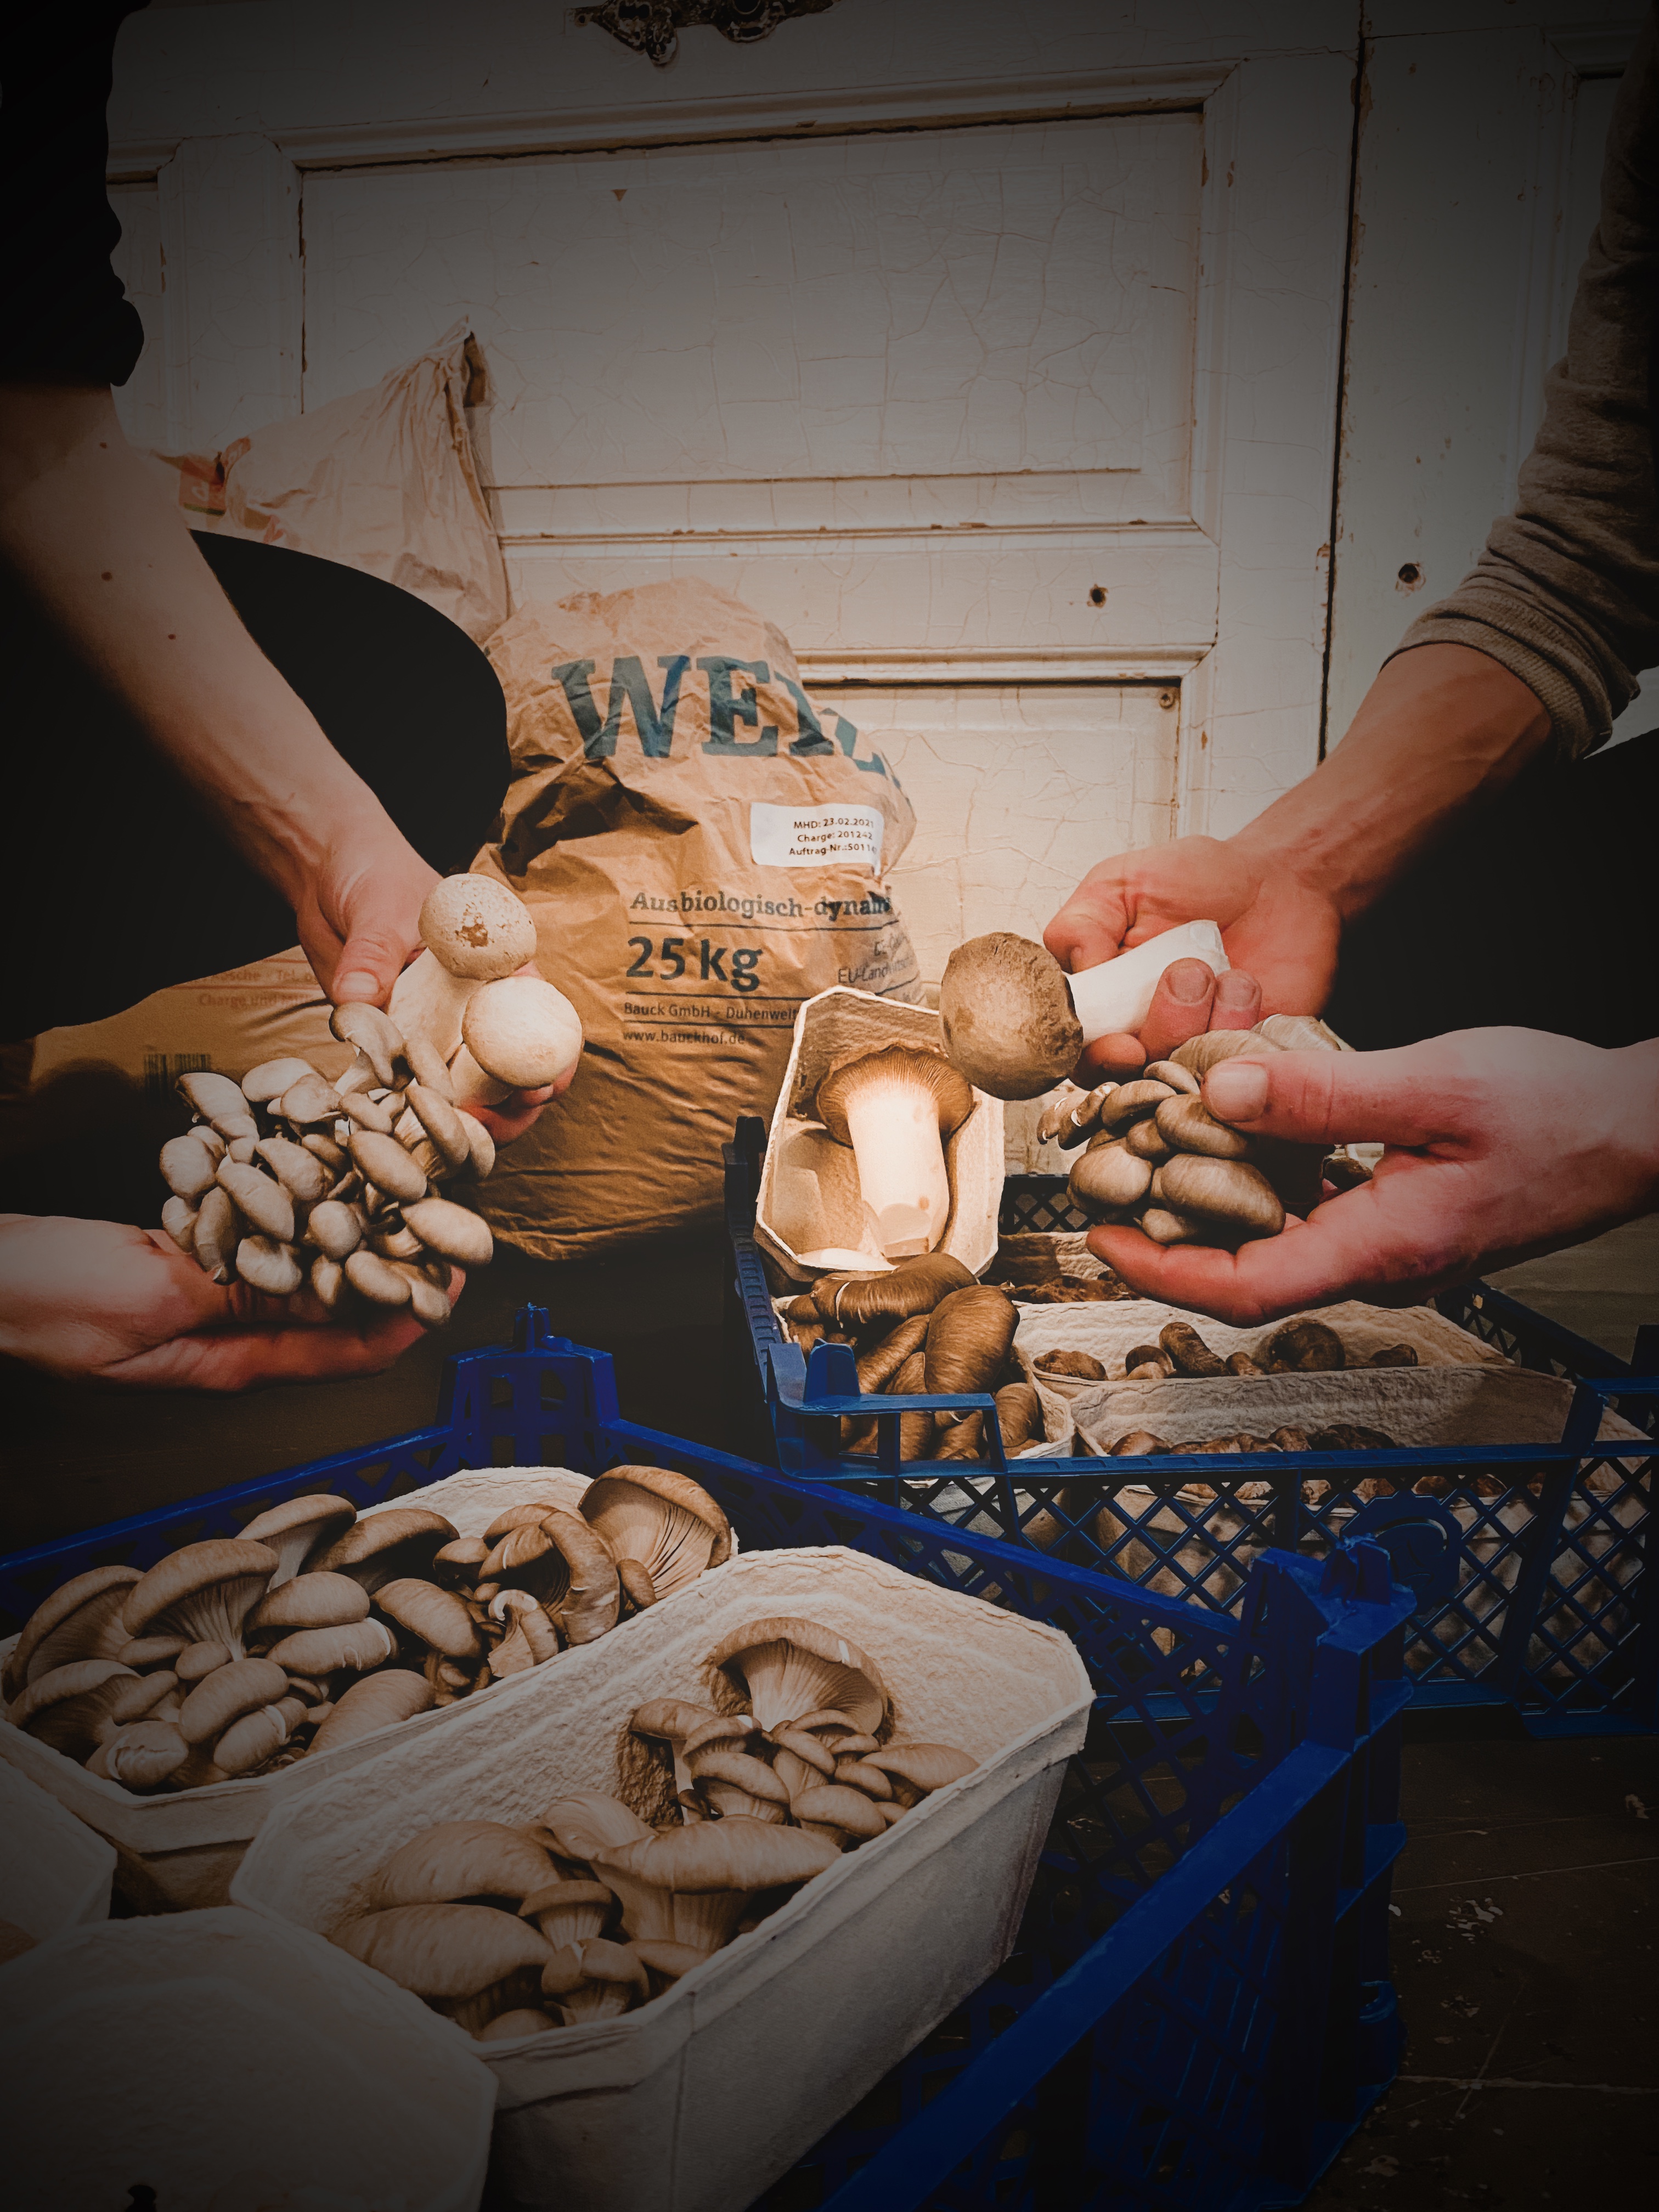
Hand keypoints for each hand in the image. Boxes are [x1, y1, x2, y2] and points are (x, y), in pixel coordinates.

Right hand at [0, 1215, 460, 1390]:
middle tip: (448, 1216)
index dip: (416, 1312)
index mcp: (236, 1362)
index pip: (356, 1348)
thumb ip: (246, 1292)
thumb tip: (337, 1286)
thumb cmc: (51, 1300)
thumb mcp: (159, 1295)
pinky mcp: (187, 1261)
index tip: (462, 1273)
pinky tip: (324, 1171)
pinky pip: (265, 1237)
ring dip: (358, 1232)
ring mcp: (210, 1298)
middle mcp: (234, 1336)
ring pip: (308, 1267)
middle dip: (399, 1266)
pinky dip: (302, 1208)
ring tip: (405, 1186)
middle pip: (342, 1306)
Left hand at [296, 835, 574, 1139]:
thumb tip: (355, 999)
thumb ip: (373, 954)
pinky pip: (409, 1090)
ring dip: (468, 1120)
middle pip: (511, 1068)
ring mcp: (435, 1030)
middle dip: (514, 1107)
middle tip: (493, 1128)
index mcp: (495, 968)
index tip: (539, 1088)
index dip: (550, 1059)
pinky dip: (411, 1115)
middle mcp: (473, 1006)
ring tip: (456, 1143)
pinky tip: (405, 1135)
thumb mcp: (381, 908)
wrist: (325, 876)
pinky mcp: (394, 1047)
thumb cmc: (373, 876)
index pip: (540, 1018)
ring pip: (466, 1089)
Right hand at [1045, 837, 1341, 1076]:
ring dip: (1198, 1018)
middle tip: (1183, 977)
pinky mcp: (1240, 1052)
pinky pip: (1232, 1065)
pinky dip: (1236, 1025)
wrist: (1278, 881)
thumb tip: (1068, 984)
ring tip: (1217, 968)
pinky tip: (1244, 983)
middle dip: (1156, 1032)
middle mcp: (1142, 1030)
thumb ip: (1080, 927)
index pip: (1076, 1052)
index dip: (1092, 1056)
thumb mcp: (1121, 884)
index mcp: (1103, 998)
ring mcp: (1192, 1045)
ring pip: (1180, 1070)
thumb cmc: (1197, 879)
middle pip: (1129, 1074)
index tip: (1120, 1042)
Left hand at [1086, 1030, 1658, 1322]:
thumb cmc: (1562, 1113)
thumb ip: (1323, 1093)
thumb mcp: (1434, 1085)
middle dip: (1170, 1233)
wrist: (1642, 1129)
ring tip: (1155, 1148)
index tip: (1099, 1238)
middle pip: (1248, 1270)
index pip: (1243, 1290)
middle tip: (1108, 1182)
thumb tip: (1218, 1093)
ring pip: (1280, 1238)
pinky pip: (1317, 1210)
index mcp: (1382, 1248)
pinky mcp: (1406, 1218)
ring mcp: (1396, 1245)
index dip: (1159, 1269)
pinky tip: (1247, 1129)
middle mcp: (1381, 1261)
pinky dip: (1270, 1176)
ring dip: (1217, 1199)